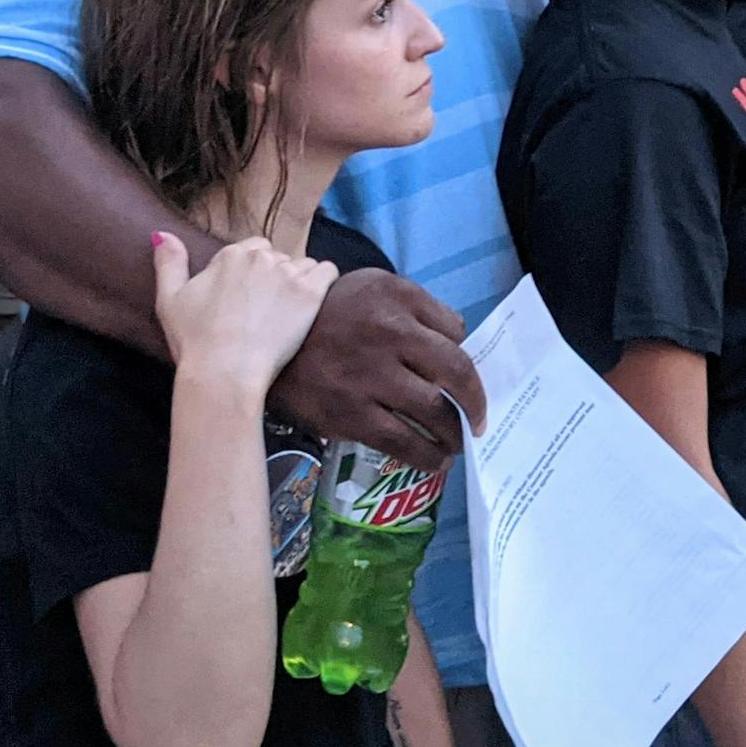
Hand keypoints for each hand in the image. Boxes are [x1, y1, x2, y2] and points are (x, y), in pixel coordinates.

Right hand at [153, 232, 336, 396]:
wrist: (224, 372)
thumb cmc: (194, 341)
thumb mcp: (169, 299)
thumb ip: (169, 262)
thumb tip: (161, 233)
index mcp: (231, 254)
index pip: (252, 250)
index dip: (251, 274)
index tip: (246, 298)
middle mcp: (261, 257)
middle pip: (278, 258)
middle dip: (274, 278)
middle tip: (265, 309)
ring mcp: (287, 273)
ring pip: (303, 265)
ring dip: (298, 282)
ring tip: (286, 311)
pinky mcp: (310, 292)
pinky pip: (328, 271)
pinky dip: (324, 282)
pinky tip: (314, 300)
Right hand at [268, 265, 487, 471]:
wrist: (267, 339)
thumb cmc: (330, 311)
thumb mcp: (376, 286)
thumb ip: (418, 306)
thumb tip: (457, 338)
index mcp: (398, 299)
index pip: (455, 332)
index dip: (465, 357)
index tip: (467, 380)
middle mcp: (390, 334)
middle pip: (455, 372)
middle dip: (475, 401)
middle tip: (478, 419)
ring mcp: (371, 377)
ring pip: (433, 411)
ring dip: (454, 433)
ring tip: (458, 442)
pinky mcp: (351, 414)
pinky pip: (401, 441)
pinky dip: (426, 455)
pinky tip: (436, 460)